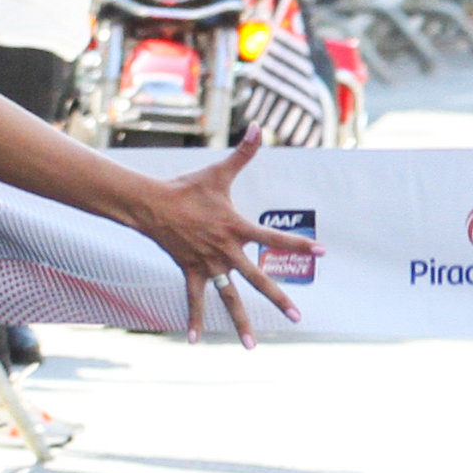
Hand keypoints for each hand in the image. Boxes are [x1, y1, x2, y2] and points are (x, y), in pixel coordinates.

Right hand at [129, 133, 310, 346]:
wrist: (150, 204)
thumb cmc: (188, 188)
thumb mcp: (218, 172)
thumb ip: (244, 152)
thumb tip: (260, 127)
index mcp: (237, 228)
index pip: (274, 238)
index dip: (298, 245)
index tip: (322, 253)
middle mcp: (226, 251)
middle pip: (257, 279)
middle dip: (279, 298)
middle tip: (298, 317)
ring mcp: (208, 265)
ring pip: (229, 298)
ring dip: (240, 322)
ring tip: (253, 345)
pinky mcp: (190, 272)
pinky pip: (194, 300)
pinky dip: (194, 320)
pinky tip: (195, 342)